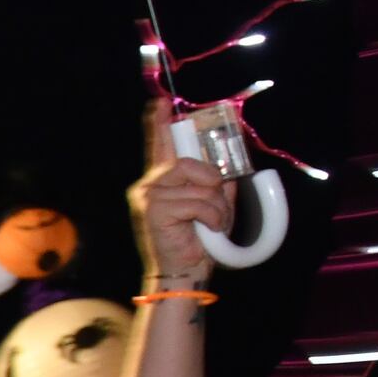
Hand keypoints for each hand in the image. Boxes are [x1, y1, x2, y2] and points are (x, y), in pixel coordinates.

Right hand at [132, 103, 229, 287]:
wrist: (184, 273)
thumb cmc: (198, 241)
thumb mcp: (213, 205)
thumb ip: (216, 183)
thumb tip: (227, 168)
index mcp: (162, 181)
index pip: (159, 145)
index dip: (160, 122)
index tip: (161, 103)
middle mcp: (150, 184)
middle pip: (188, 161)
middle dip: (212, 182)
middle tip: (216, 206)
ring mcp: (149, 196)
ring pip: (199, 183)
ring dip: (216, 205)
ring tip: (212, 224)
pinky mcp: (155, 209)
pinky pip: (199, 201)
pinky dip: (212, 217)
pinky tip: (206, 231)